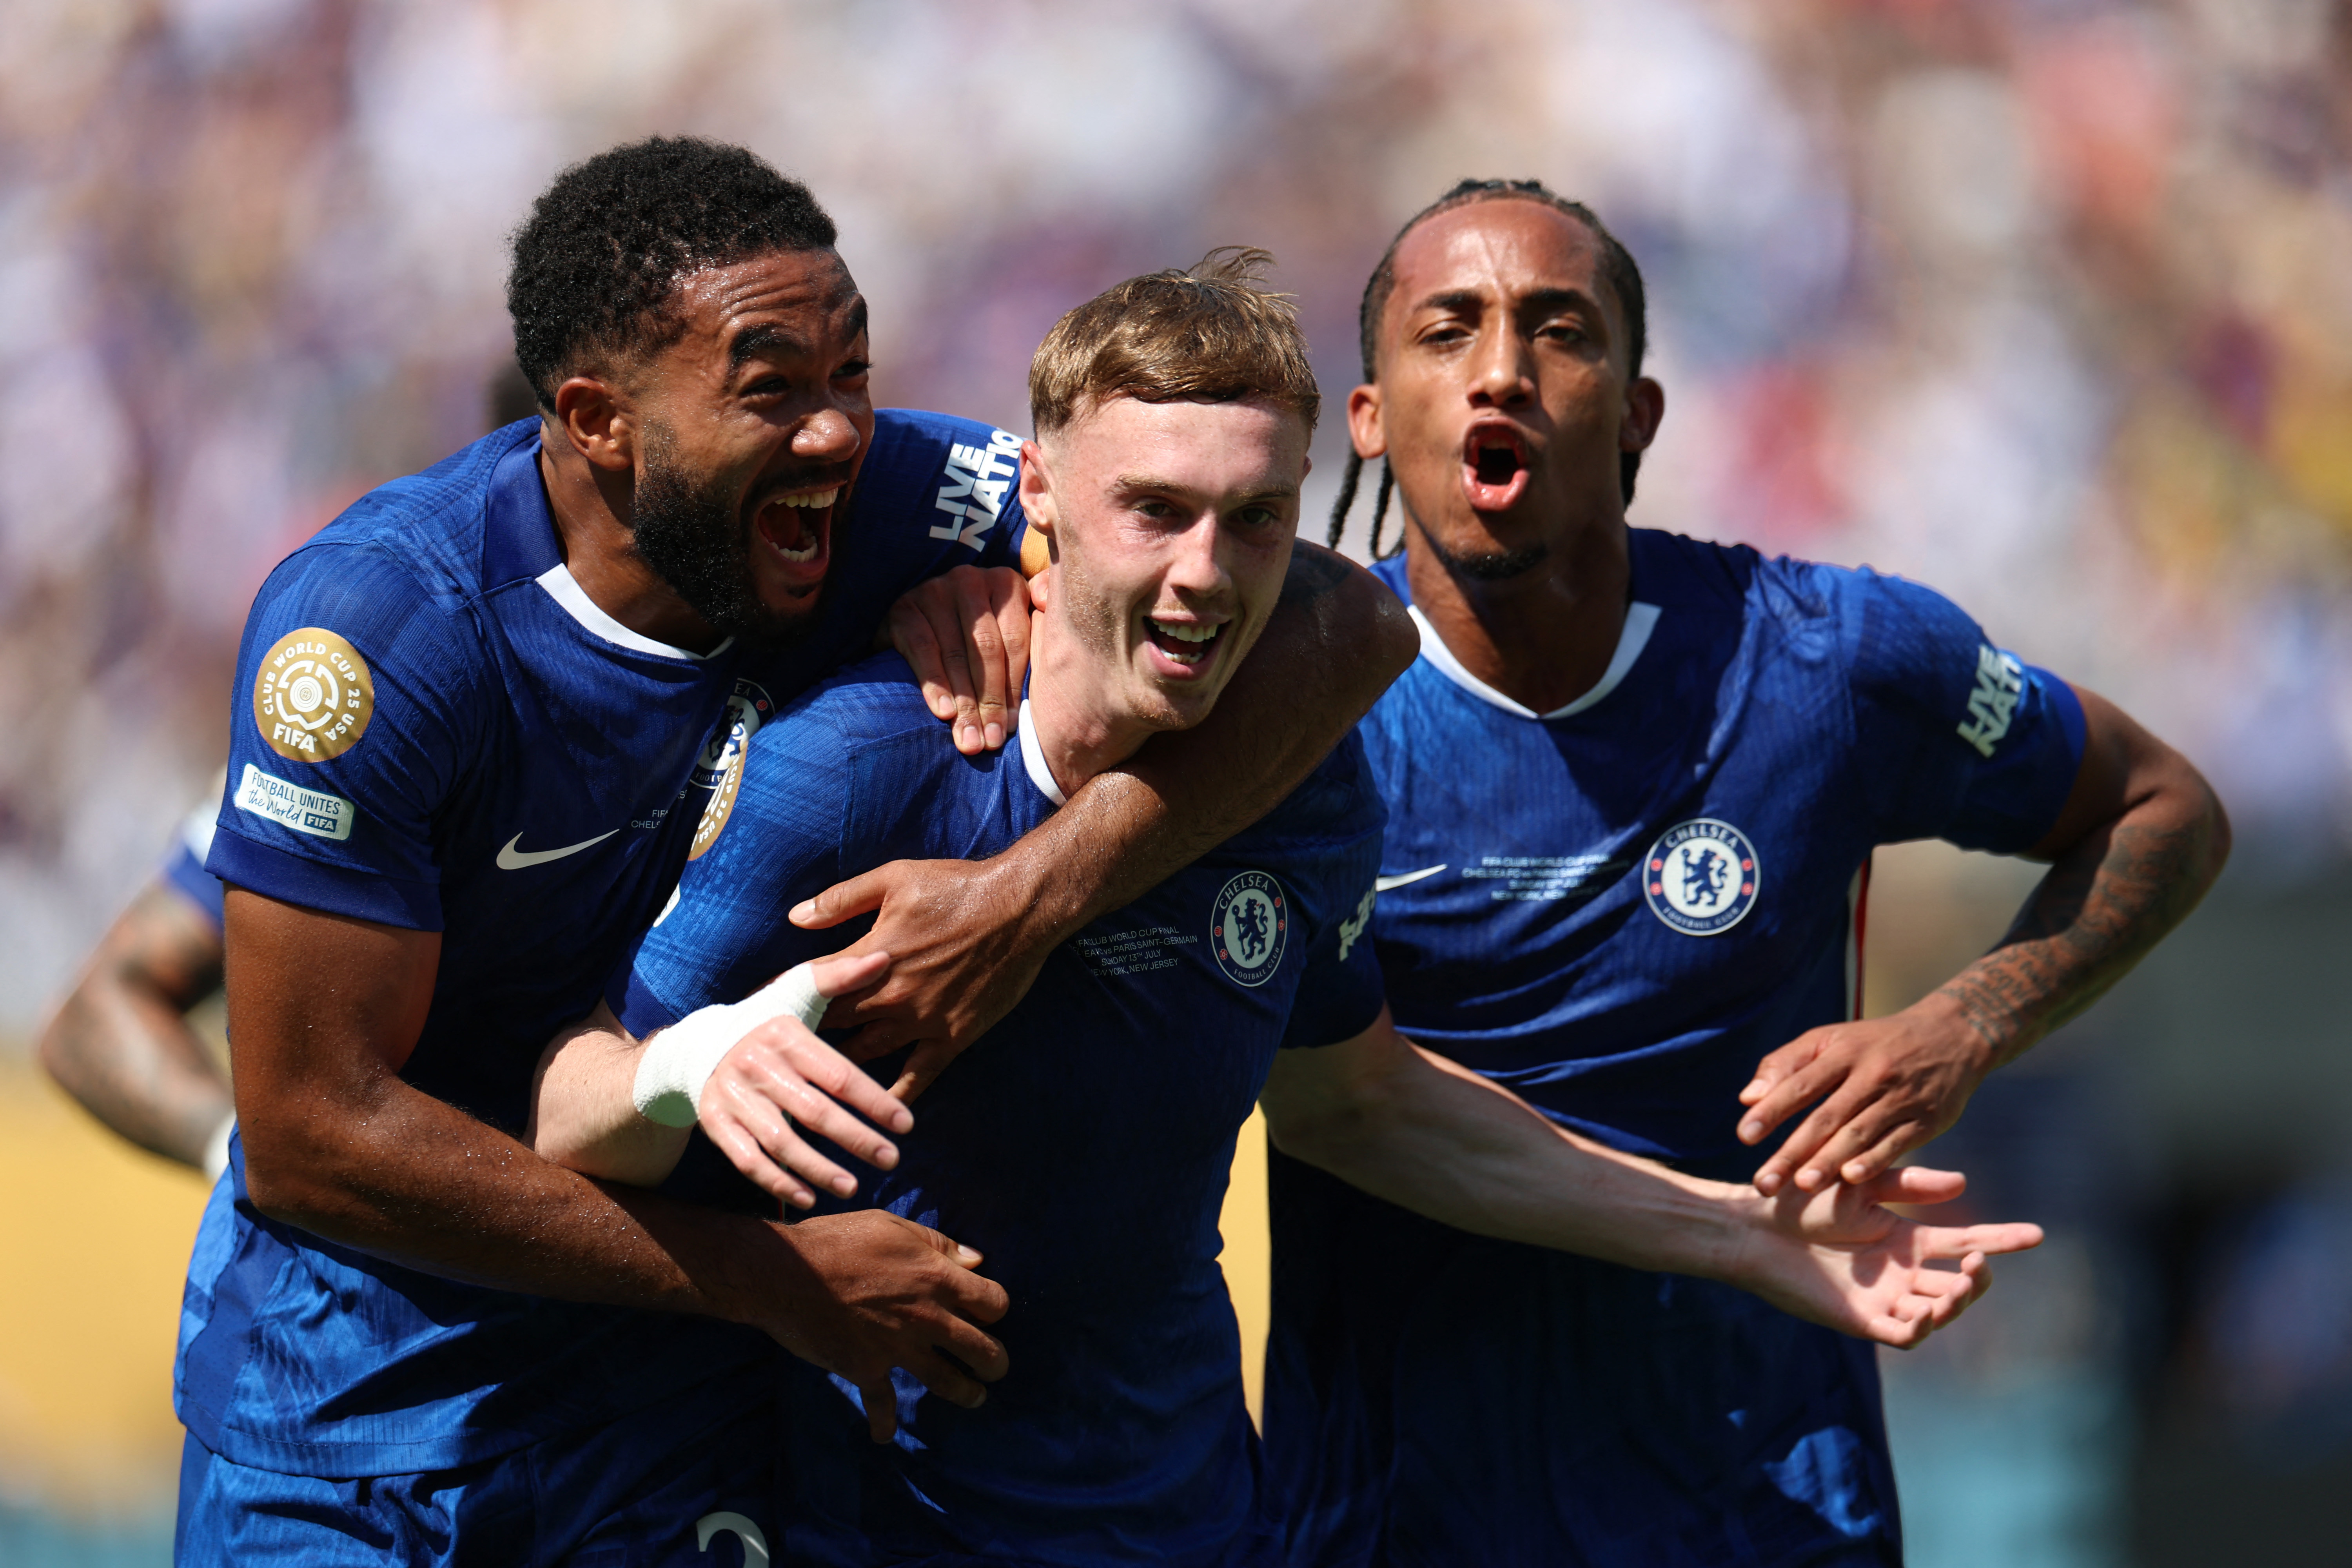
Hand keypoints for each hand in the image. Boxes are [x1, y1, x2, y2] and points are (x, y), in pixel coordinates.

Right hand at [699, 951, 913, 1208]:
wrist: (695, 1045)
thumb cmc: (763, 1020)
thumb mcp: (796, 992)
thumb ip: (841, 977)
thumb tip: (887, 956)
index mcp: (784, 1036)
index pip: (838, 1074)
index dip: (873, 1100)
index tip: (906, 1124)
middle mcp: (757, 1068)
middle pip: (814, 1112)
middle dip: (856, 1139)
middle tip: (892, 1160)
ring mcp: (732, 1099)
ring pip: (780, 1142)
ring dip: (818, 1168)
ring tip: (854, 1186)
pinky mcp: (715, 1124)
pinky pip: (747, 1160)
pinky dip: (777, 1182)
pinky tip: (808, 1198)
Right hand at [748, 1209, 1010, 1441]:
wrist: (786, 1273)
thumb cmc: (838, 1241)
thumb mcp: (892, 1226)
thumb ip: (937, 1244)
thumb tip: (974, 1259)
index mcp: (937, 1278)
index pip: (992, 1301)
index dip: (996, 1308)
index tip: (990, 1313)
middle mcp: (926, 1318)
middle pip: (980, 1348)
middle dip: (995, 1361)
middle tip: (996, 1367)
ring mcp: (897, 1348)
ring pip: (946, 1380)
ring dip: (966, 1393)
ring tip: (975, 1398)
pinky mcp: (866, 1369)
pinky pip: (881, 1404)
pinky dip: (883, 1424)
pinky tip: (884, 1437)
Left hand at [791, 854, 1058, 1099]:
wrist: (1021, 907)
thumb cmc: (958, 887)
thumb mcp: (894, 879)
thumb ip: (842, 900)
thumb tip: (796, 917)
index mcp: (870, 956)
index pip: (812, 983)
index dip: (781, 998)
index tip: (754, 1013)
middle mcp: (891, 994)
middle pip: (832, 1023)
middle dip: (800, 1037)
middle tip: (771, 1057)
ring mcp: (922, 1020)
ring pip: (866, 1053)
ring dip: (836, 1067)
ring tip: (808, 1082)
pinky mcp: (951, 1036)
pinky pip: (918, 1075)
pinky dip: (896, 1096)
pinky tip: (877, 1114)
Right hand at [889, 564, 1032, 754]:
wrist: (910, 629)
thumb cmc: (970, 643)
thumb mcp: (1004, 635)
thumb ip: (1035, 642)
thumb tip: (1060, 677)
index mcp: (1007, 585)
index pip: (1016, 641)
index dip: (1014, 688)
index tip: (1012, 728)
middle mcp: (971, 580)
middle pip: (987, 649)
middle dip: (990, 701)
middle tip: (990, 742)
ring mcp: (935, 589)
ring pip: (956, 654)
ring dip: (964, 703)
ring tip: (970, 740)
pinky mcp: (905, 607)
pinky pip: (923, 650)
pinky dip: (935, 685)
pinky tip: (944, 713)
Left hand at [1722, 1166, 2041, 1347]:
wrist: (1757, 1228)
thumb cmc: (1802, 1203)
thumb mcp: (1861, 1186)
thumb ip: (1908, 1185)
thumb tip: (1963, 1183)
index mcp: (1905, 1239)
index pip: (1964, 1241)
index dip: (2001, 1239)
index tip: (2037, 1234)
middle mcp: (1902, 1272)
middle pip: (1958, 1284)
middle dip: (1978, 1278)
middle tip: (1979, 1262)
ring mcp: (1885, 1298)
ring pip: (1938, 1311)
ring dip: (1954, 1303)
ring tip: (1956, 1285)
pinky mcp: (1863, 1319)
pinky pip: (1903, 1334)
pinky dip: (1920, 1328)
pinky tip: (1926, 1315)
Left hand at [1737, 996, 1992, 1194]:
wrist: (1952, 1036)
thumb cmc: (1874, 1043)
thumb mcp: (1831, 1039)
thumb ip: (1786, 1065)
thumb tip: (1747, 1098)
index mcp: (1842, 1052)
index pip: (1800, 1083)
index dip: (1772, 1109)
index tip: (1744, 1136)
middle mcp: (1870, 1075)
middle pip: (1825, 1116)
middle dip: (1792, 1151)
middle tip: (1764, 1182)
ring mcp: (1900, 1098)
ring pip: (1859, 1133)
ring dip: (1829, 1161)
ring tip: (1802, 1186)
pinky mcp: (1926, 1120)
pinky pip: (1896, 1143)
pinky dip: (1874, 1161)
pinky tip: (1851, 1178)